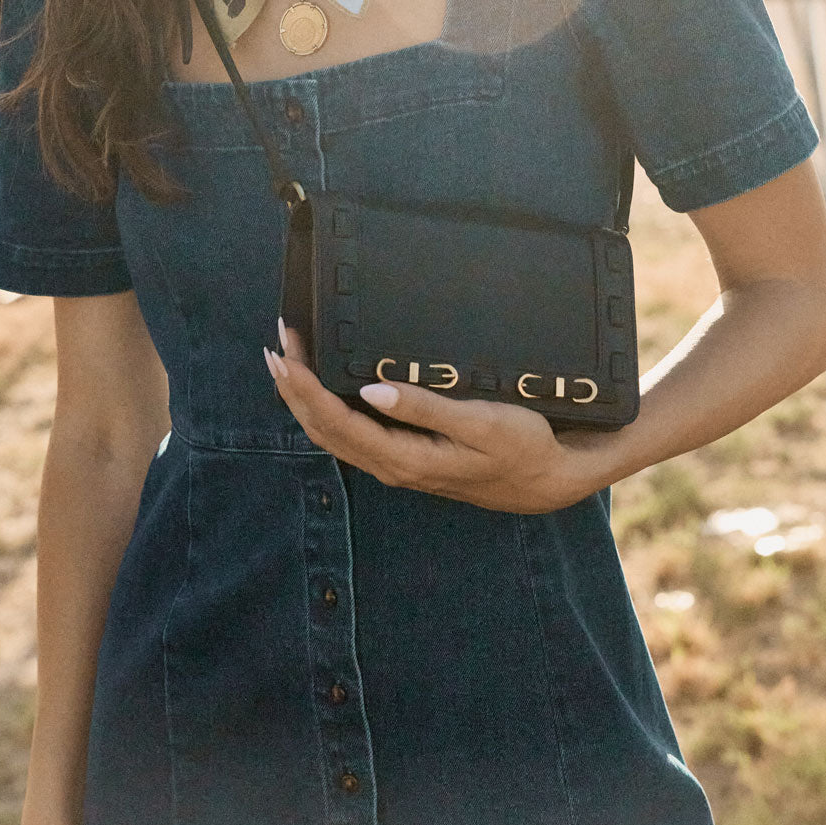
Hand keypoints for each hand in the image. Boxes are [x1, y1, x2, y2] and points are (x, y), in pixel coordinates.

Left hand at [264, 319, 615, 513]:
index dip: (306, 387)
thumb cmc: (520, 447)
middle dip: (295, 388)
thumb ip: (425, 410)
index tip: (289, 351)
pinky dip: (330, 407)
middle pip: (324, 429)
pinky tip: (326, 388)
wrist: (549, 480)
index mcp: (403, 458)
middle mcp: (392, 466)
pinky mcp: (407, 457)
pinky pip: (353, 434)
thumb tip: (372, 392)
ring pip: (335, 434)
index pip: (336, 422)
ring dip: (307, 398)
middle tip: (277, 344)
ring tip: (287, 362)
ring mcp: (397, 464)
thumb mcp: (480, 424)